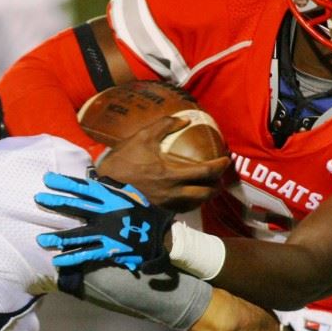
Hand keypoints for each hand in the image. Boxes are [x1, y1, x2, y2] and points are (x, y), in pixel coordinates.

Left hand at [35, 172, 173, 272]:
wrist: (160, 236)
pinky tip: (57, 261)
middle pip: (76, 207)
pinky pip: (87, 254)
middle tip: (38, 198)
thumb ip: (111, 188)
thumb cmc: (144, 212)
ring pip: (77, 235)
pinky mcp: (109, 250)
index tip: (47, 179)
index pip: (84, 188)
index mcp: (111, 198)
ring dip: (58, 238)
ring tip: (40, 239)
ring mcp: (106, 233)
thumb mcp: (130, 194)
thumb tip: (94, 181)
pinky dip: (72, 258)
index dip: (65, 182)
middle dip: (56, 203)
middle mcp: (106, 214)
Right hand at [98, 116, 229, 212]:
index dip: (220, 166)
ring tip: (209, 186)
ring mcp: (167, 204)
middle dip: (217, 185)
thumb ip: (165, 125)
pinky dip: (191, 201)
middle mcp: (174, 193)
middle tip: (220, 177)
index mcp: (172, 174)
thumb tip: (186, 120)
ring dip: (206, 195)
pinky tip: (189, 195)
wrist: (105, 186)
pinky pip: (183, 208)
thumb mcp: (142, 137)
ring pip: (196, 204)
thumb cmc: (123, 160)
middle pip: (206, 193)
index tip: (226, 159)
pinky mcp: (159, 210)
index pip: (206, 172)